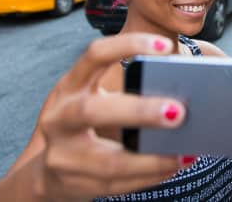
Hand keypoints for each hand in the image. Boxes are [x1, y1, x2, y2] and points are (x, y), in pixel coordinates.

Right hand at [35, 35, 191, 200]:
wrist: (48, 173)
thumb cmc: (85, 125)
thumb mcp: (95, 98)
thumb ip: (128, 90)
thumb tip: (183, 91)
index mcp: (70, 86)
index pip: (94, 55)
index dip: (128, 45)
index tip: (165, 46)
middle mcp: (60, 117)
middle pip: (93, 111)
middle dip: (138, 111)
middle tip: (178, 111)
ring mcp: (62, 154)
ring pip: (109, 161)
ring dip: (152, 159)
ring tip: (184, 152)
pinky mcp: (74, 184)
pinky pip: (117, 185)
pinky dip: (149, 176)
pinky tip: (171, 167)